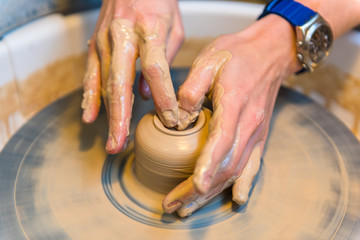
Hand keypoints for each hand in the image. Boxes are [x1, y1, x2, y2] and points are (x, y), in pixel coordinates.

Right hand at [81, 0, 183, 153]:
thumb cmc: (158, 2)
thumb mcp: (173, 27)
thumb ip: (164, 61)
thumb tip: (148, 95)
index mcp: (148, 29)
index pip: (155, 69)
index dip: (163, 96)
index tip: (172, 119)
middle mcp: (121, 36)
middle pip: (120, 82)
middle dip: (121, 117)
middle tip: (121, 143)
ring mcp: (103, 41)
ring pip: (104, 84)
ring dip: (107, 115)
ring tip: (111, 140)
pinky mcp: (94, 45)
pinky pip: (90, 75)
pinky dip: (90, 98)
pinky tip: (90, 117)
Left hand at [163, 15, 301, 216]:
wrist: (270, 52)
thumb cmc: (238, 54)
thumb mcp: (209, 60)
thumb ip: (191, 89)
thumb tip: (178, 118)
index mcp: (235, 102)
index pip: (222, 141)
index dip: (208, 165)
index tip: (194, 186)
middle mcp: (250, 123)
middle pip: (227, 165)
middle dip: (200, 190)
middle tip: (175, 205)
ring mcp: (257, 132)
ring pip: (237, 170)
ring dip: (214, 193)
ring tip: (190, 207)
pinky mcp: (259, 135)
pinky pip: (252, 165)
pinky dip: (243, 184)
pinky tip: (236, 199)